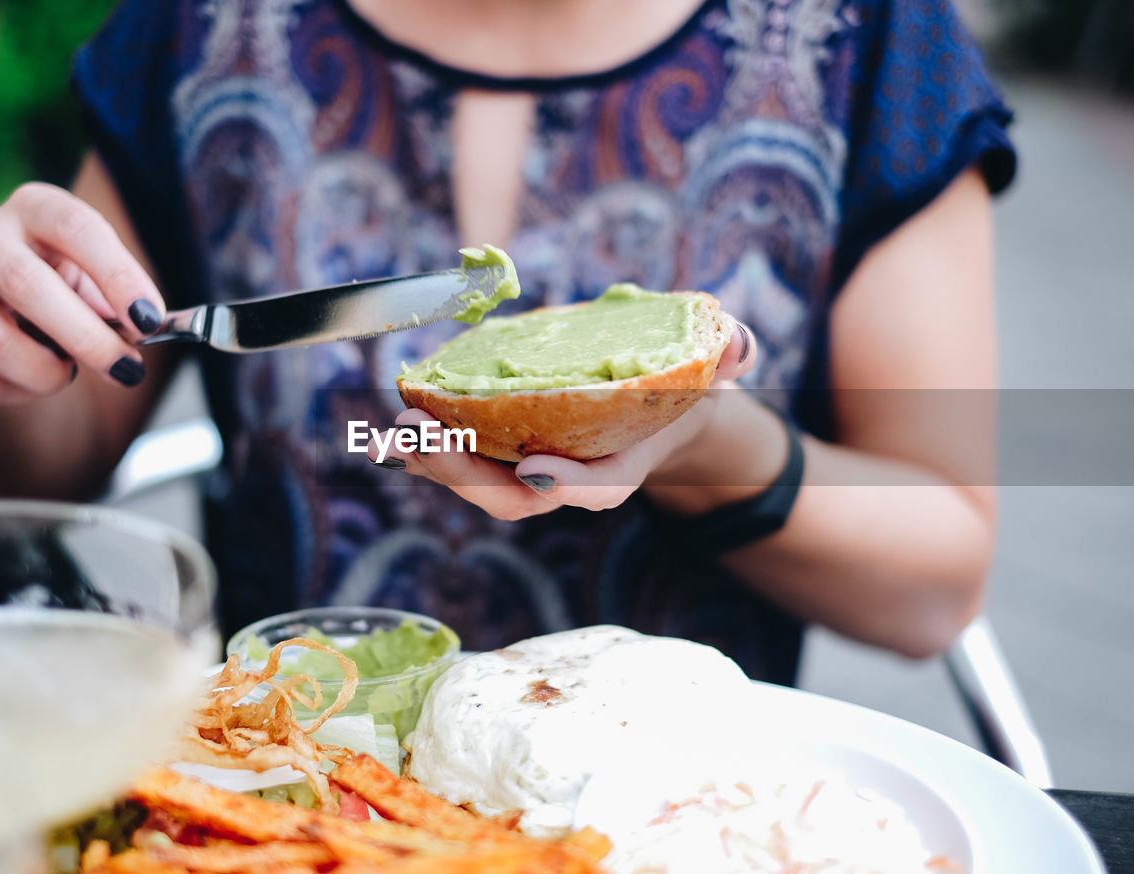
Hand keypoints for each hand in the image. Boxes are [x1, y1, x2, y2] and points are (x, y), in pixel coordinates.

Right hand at [0, 182, 164, 404]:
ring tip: (67, 372)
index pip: (76, 227)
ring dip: (45, 372)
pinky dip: (12, 390)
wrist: (9, 312)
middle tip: (125, 370)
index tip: (149, 320)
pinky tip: (30, 380)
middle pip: (25, 284)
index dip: (116, 275)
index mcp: (36, 209)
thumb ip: (124, 302)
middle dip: (85, 338)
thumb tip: (143, 329)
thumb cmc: (69, 290)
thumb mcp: (101, 282)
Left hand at [375, 320, 758, 519]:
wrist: (653, 403)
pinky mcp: (503, 452)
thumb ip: (730, 353)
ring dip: (431, 462)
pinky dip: (425, 447)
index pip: (601, 489)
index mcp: (622, 467)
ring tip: (392, 434)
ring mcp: (532, 469)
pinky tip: (391, 427)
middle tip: (425, 438)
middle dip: (466, 473)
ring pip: (477, 483)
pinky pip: (459, 458)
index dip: (572, 485)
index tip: (539, 469)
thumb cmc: (680, 385)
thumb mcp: (715, 366)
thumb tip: (741, 344)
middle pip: (516, 497)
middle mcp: (571, 478)